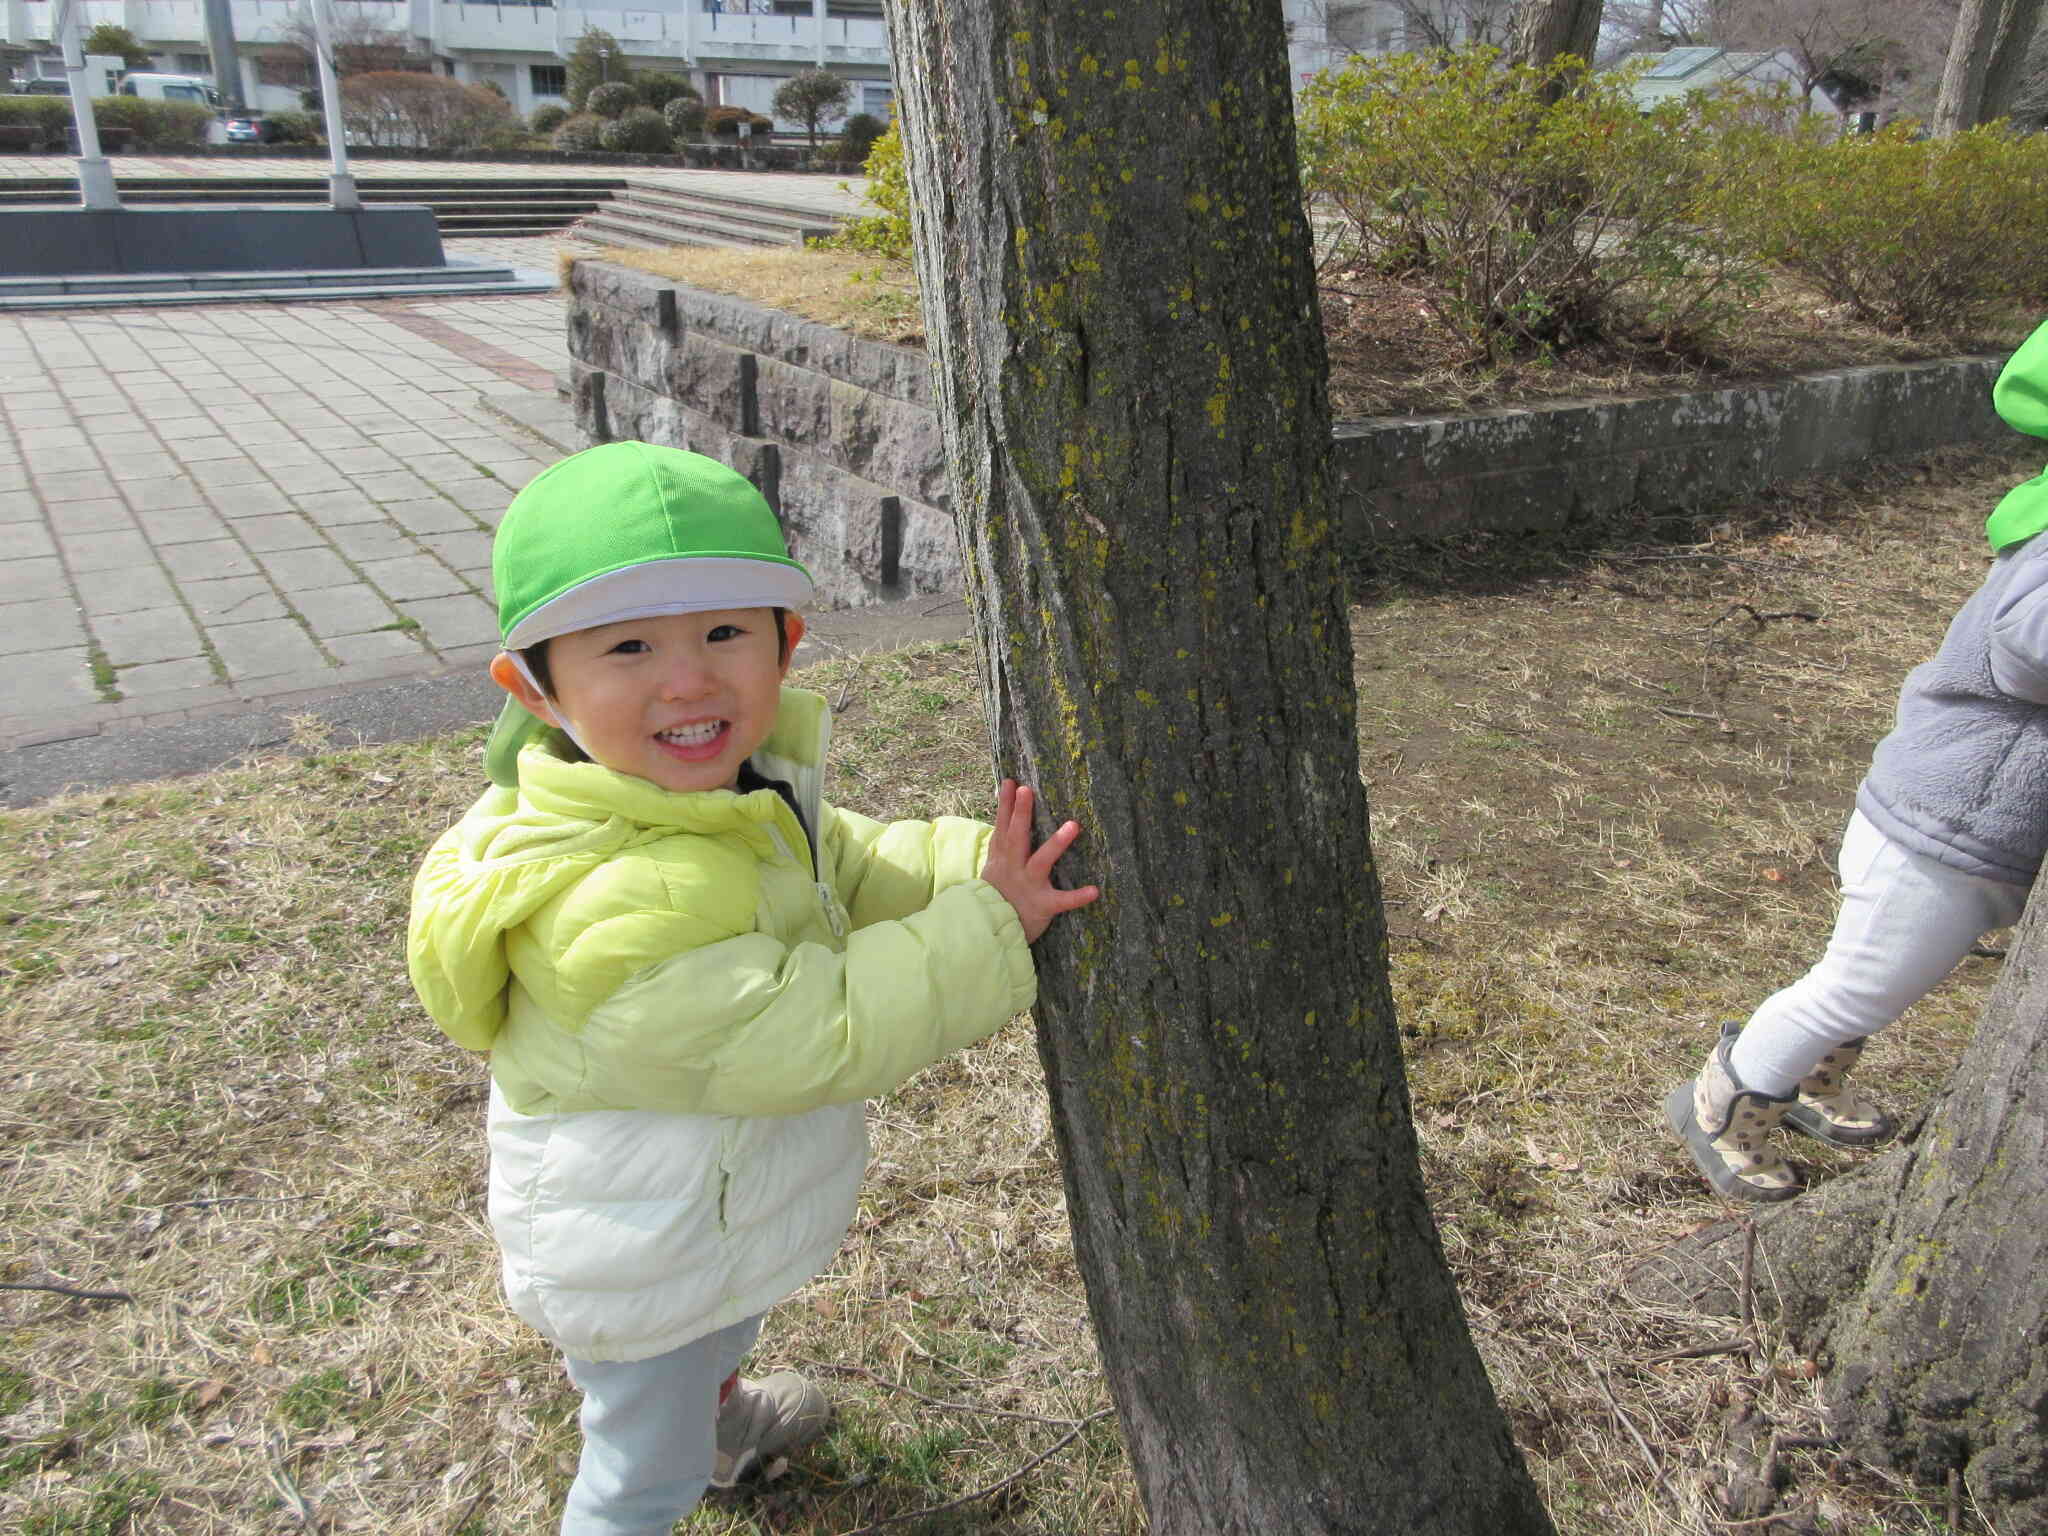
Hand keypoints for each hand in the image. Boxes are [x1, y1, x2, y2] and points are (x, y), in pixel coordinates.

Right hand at [980, 779, 1100, 943]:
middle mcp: (1014, 867)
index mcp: (1003, 858)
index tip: (1011, 782)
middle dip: (1021, 813)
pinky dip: (1077, 897)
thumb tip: (1006, 818)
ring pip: (1042, 861)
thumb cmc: (998, 894)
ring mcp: (1029, 885)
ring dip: (1057, 843)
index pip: (1003, 826)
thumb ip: (1001, 844)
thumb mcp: (994, 867)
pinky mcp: (1042, 905)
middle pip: (1017, 836)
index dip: (1006, 805)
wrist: (991, 930)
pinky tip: (1094, 891)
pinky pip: (1062, 900)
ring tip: (1073, 825)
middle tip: (1028, 790)